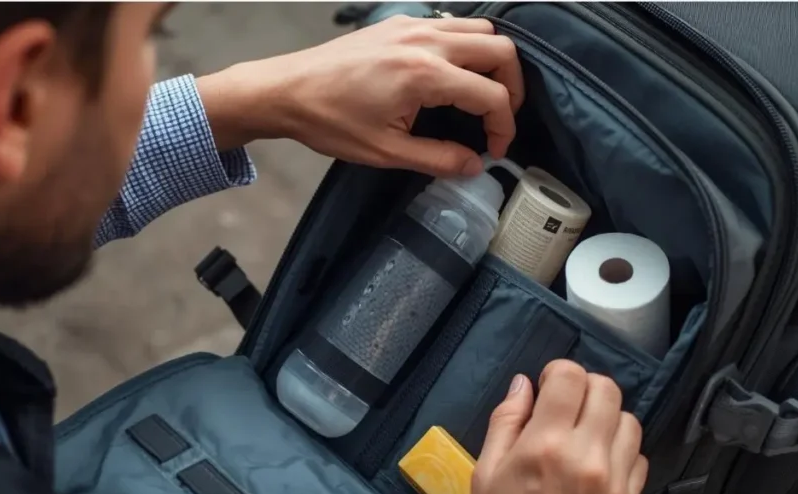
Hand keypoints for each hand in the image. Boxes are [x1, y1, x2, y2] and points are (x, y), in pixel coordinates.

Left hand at [197, 15, 523, 177]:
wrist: (286, 91)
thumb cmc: (330, 121)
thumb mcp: (386, 152)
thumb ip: (438, 159)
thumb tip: (474, 166)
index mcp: (424, 74)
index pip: (491, 95)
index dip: (504, 127)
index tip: (494, 150)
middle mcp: (426, 41)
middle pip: (500, 49)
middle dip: (511, 87)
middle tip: (498, 120)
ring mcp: (413, 25)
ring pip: (480, 29)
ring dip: (492, 62)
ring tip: (482, 97)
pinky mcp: (399, 22)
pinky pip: (452, 24)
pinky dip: (467, 46)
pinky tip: (453, 76)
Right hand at [466, 360, 647, 493]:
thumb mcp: (485, 475)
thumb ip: (505, 422)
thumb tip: (523, 385)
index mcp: (546, 445)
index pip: (571, 377)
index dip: (557, 373)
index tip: (546, 387)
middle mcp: (587, 457)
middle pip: (607, 390)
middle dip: (584, 388)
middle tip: (565, 406)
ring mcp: (614, 481)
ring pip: (630, 420)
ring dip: (607, 417)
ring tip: (584, 433)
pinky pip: (640, 456)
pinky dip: (622, 450)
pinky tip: (600, 461)